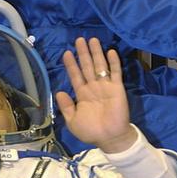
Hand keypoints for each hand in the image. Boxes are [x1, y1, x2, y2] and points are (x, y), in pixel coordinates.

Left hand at [55, 37, 134, 152]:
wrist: (110, 138)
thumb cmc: (91, 131)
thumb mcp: (72, 121)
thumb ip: (66, 106)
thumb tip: (59, 92)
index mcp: (82, 94)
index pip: (75, 75)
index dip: (71, 64)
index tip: (66, 53)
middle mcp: (93, 87)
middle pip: (87, 66)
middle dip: (83, 53)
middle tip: (79, 39)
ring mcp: (105, 86)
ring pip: (99, 66)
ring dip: (96, 53)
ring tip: (92, 40)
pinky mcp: (117, 88)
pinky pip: (115, 73)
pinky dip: (113, 62)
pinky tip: (110, 51)